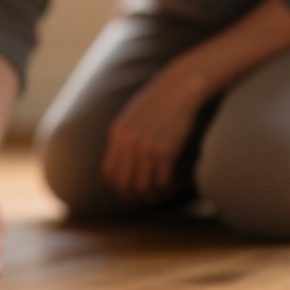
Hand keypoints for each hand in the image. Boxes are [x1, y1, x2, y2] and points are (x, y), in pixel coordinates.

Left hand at [102, 67, 205, 204]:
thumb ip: (124, 138)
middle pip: (124, 184)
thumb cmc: (158, 103)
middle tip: (145, 201)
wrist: (180, 88)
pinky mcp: (166, 150)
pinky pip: (162, 180)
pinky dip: (166, 189)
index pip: (109, 173)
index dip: (117, 189)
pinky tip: (171, 187)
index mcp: (118, 134)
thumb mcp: (132, 118)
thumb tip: (122, 163)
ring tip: (160, 195)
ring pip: (143, 186)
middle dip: (134, 198)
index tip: (128, 194)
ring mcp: (147, 146)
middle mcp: (129, 142)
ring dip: (152, 196)